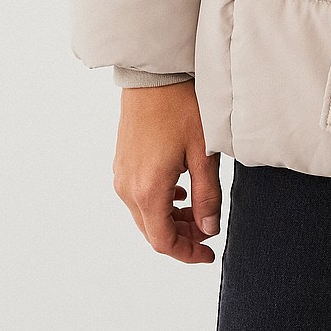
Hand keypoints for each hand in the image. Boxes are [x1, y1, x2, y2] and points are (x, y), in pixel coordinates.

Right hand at [112, 81, 222, 263]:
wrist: (154, 75)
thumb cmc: (181, 107)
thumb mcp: (204, 153)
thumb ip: (208, 196)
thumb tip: (209, 229)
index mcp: (148, 189)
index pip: (163, 241)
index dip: (187, 253)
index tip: (209, 255)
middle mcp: (128, 187)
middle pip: (152, 231)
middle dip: (182, 237)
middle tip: (209, 231)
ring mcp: (121, 174)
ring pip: (145, 214)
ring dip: (171, 220)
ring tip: (198, 210)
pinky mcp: (122, 163)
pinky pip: (138, 196)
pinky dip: (159, 204)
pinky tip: (180, 191)